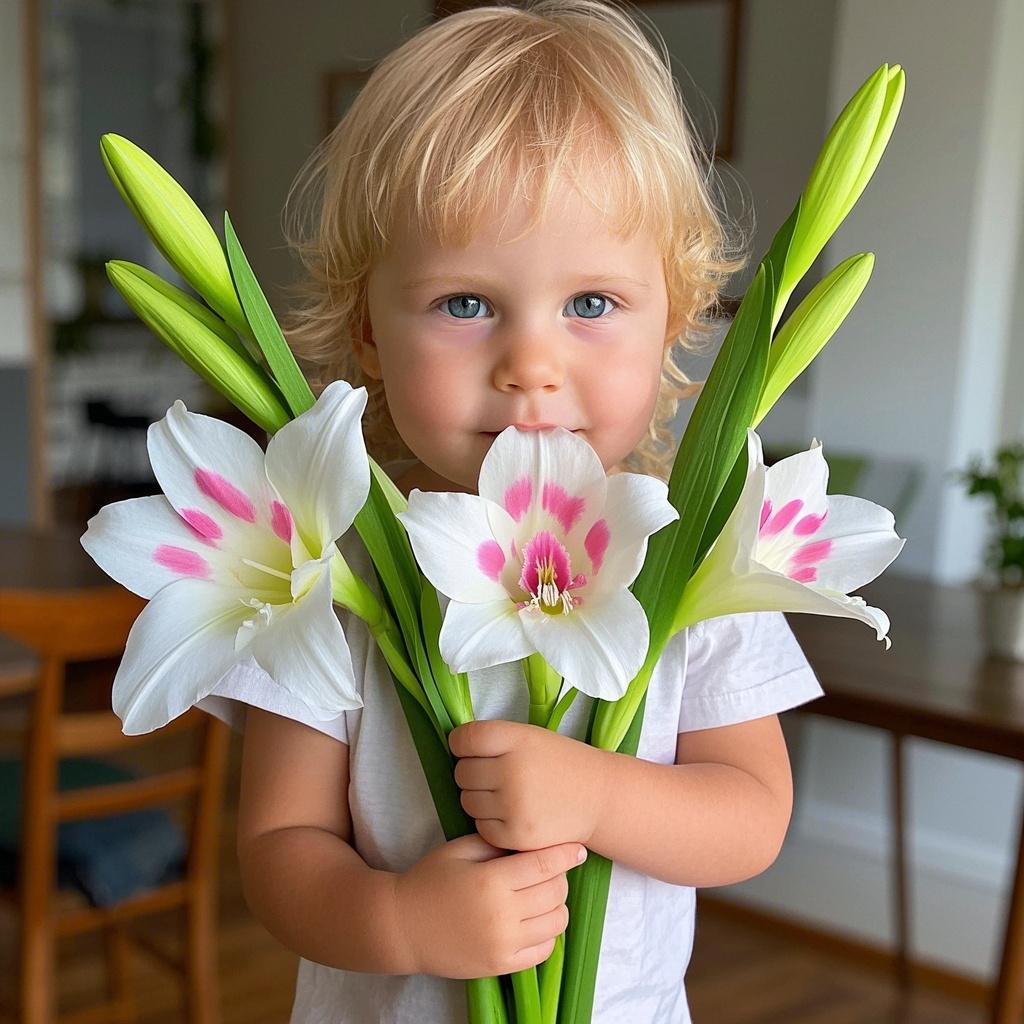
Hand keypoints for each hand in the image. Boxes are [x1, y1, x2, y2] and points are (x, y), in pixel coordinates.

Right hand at [392, 833, 585, 978]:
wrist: (401, 927)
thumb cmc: (429, 880)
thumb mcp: (460, 849)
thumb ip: (496, 843)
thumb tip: (529, 842)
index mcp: (491, 881)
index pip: (544, 866)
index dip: (565, 854)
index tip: (578, 849)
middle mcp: (502, 915)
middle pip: (555, 892)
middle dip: (560, 876)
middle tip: (550, 869)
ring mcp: (503, 944)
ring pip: (556, 922)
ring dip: (557, 905)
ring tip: (543, 894)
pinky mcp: (500, 966)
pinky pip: (544, 951)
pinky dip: (548, 934)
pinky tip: (535, 920)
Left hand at [448, 719, 608, 851]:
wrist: (598, 798)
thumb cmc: (559, 763)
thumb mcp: (530, 736)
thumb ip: (494, 740)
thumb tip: (453, 749)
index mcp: (516, 739)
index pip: (464, 739)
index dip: (461, 744)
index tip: (470, 749)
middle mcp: (512, 771)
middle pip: (461, 772)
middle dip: (472, 773)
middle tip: (496, 774)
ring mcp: (513, 806)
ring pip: (467, 801)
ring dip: (479, 798)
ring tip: (505, 794)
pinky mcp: (515, 835)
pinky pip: (480, 827)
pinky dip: (490, 822)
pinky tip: (511, 814)